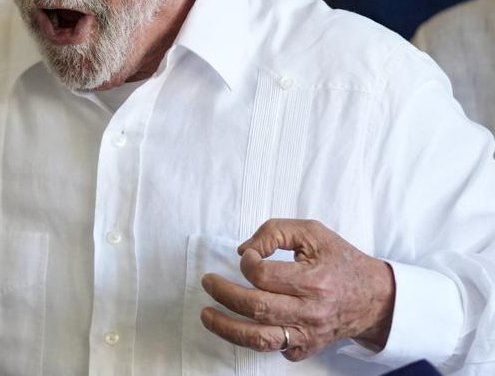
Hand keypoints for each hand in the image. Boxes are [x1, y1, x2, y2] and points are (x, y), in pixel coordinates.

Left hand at [200, 219, 394, 360]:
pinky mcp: (307, 347)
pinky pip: (275, 349)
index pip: (264, 276)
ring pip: (260, 338)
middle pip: (256, 308)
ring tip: (207, 315)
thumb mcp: (312, 232)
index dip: (247, 263)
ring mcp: (309, 334)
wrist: (375, 297)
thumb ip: (275, 232)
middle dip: (224, 294)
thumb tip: (244, 250)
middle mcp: (311, 312)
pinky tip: (245, 325)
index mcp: (314, 280)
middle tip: (208, 282)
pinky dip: (255, 340)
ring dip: (227, 328)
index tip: (247, 256)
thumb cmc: (340, 261)